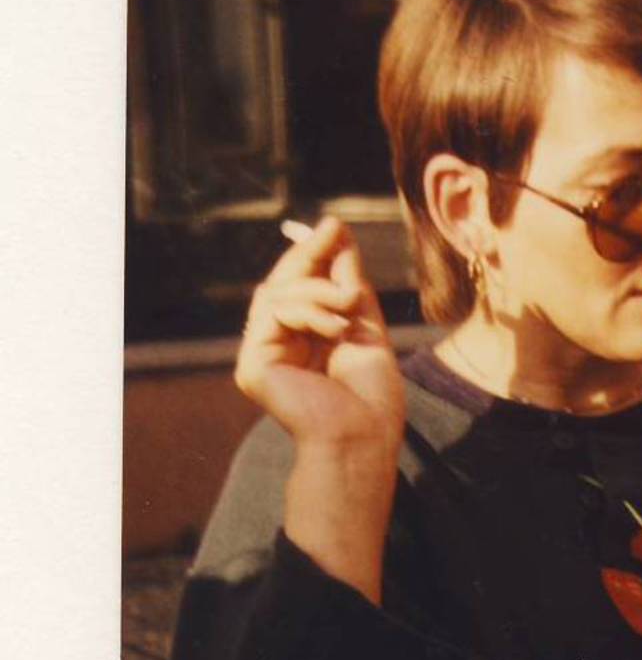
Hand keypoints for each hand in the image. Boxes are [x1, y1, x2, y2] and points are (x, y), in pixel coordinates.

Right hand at [236, 217, 404, 459]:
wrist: (366, 434)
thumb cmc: (373, 393)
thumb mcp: (364, 322)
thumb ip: (347, 280)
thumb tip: (335, 230)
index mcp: (304, 339)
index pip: (300, 286)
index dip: (312, 254)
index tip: (333, 225)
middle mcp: (278, 345)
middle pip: (282, 284)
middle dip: (310, 254)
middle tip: (332, 229)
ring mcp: (262, 356)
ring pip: (276, 292)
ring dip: (319, 290)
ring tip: (349, 307)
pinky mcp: (252, 366)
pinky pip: (272, 312)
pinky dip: (307, 311)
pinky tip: (333, 328)